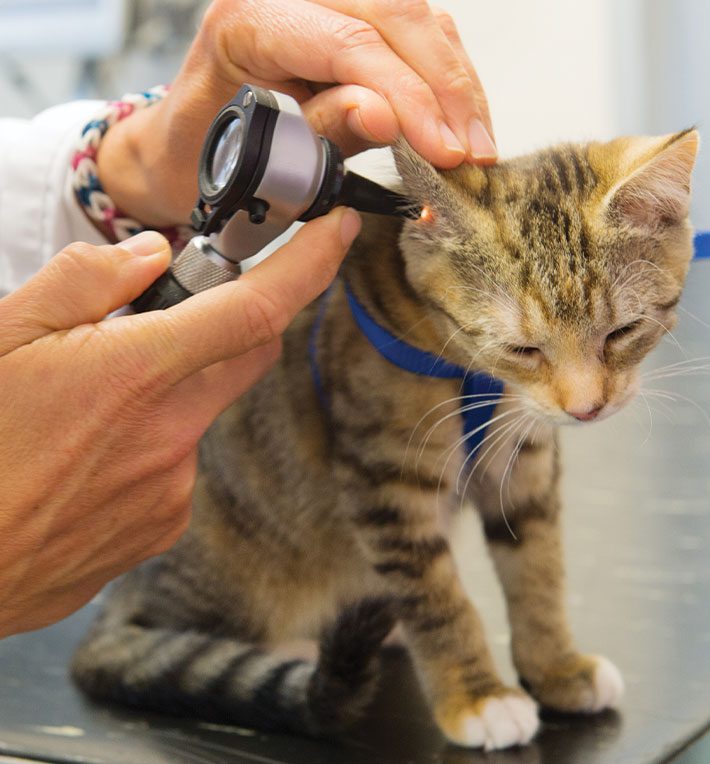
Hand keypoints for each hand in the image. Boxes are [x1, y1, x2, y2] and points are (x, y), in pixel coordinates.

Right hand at [0, 207, 359, 636]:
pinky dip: (150, 447)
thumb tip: (152, 257)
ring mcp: (173, 489)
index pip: (255, 309)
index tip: (339, 230)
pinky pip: (177, 468)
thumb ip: (84, 282)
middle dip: (234, 323)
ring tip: (85, 414)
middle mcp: (171, 434)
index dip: (310, 265)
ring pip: (201, 415)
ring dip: (166, 396)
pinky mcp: (162, 527)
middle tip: (167, 319)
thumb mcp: (2, 336)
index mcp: (135, 374)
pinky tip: (87, 461)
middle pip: (248, 356)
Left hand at [98, 0, 494, 227]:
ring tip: (477, 147)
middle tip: (473, 154)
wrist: (183, 149)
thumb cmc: (202, 158)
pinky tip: (461, 120)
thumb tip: (388, 116)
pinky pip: (413, 31)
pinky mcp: (345, 18)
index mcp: (248, 20)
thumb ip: (322, 132)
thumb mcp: (254, 159)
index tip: (443, 150)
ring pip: (415, 16)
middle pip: (395, 14)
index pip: (347, 42)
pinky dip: (444, 77)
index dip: (407, 96)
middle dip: (445, 89)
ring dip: (455, 84)